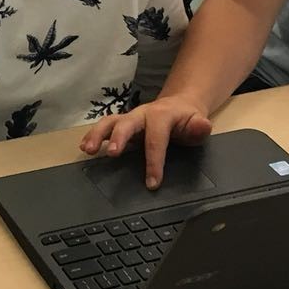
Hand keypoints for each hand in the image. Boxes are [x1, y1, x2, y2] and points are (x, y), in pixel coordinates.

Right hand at [78, 96, 213, 189]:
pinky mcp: (122, 124)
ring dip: (98, 135)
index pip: (156, 138)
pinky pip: (105, 127)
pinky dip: (93, 136)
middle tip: (112, 154)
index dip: (154, 161)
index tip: (152, 183)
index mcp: (161, 115)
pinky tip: (85, 147)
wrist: (179, 105)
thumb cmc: (187, 119)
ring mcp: (130, 118)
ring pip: (110, 122)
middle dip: (119, 138)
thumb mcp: (198, 123)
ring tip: (89, 150)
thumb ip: (200, 127)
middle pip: (126, 123)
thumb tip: (203, 126)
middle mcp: (141, 114)